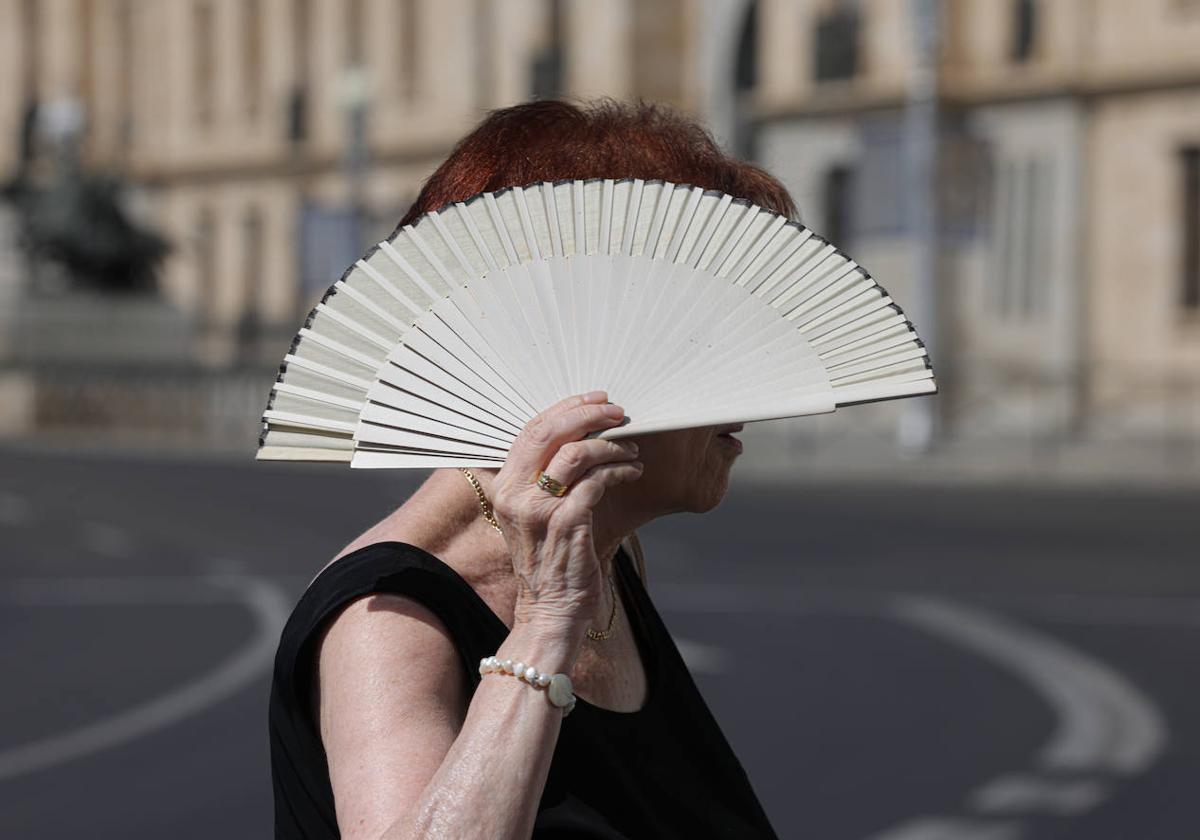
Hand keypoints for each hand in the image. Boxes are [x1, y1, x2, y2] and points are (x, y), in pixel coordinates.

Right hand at [490, 391, 642, 640]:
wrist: (550, 611)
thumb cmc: (550, 561)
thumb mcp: (533, 516)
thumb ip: (543, 479)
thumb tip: (580, 438)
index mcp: (505, 487)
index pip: (531, 430)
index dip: (565, 408)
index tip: (595, 400)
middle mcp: (516, 494)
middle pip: (551, 433)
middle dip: (589, 415)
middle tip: (619, 412)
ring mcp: (540, 509)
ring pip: (578, 453)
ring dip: (612, 446)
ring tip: (632, 451)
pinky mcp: (567, 523)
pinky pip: (598, 482)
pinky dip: (621, 471)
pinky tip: (634, 473)